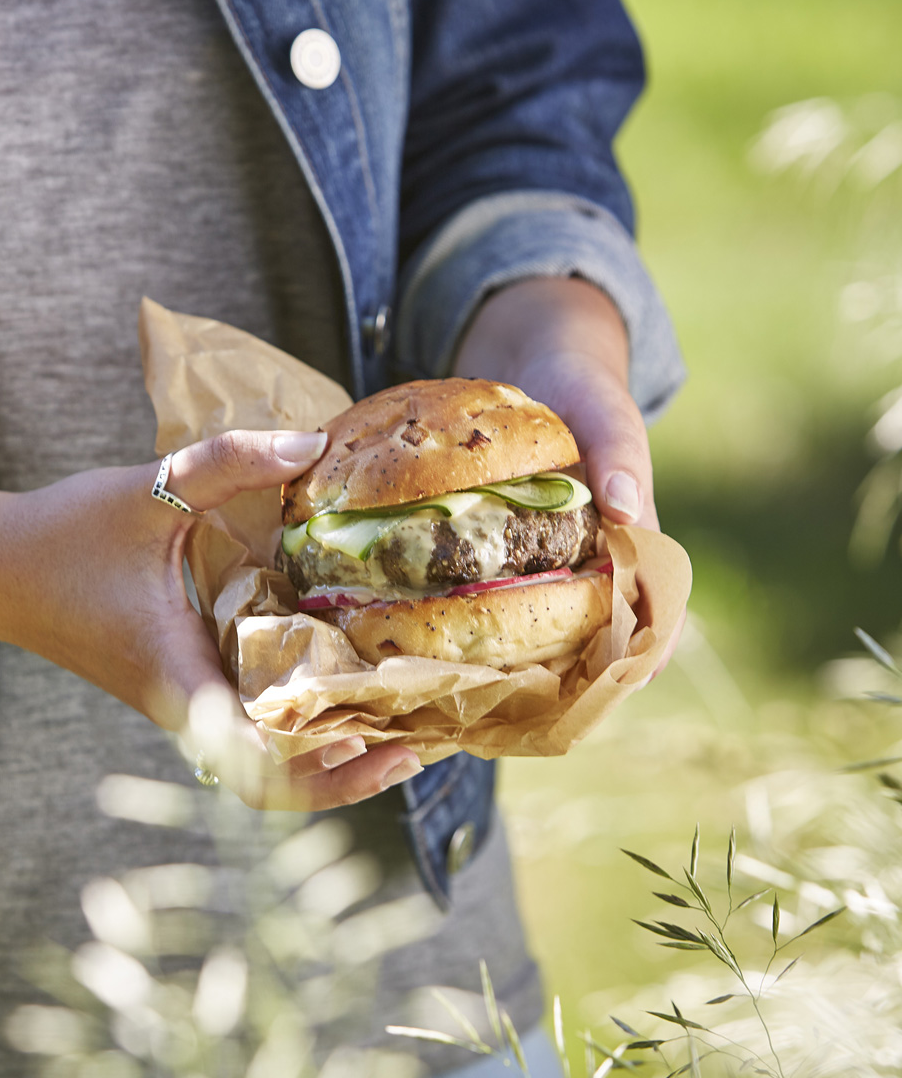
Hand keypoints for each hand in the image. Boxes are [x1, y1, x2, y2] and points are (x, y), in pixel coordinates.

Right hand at [0, 430, 420, 809]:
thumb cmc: (64, 535)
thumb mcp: (148, 487)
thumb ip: (230, 457)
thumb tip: (317, 444)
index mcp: (178, 673)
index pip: (251, 759)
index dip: (318, 772)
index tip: (378, 745)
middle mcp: (188, 704)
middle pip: (276, 780)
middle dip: (350, 775)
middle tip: (424, 742)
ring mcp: (188, 703)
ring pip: (270, 760)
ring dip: (335, 754)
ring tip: (404, 727)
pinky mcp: (188, 687)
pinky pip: (255, 724)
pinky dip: (305, 721)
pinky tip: (347, 686)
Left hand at [453, 276, 683, 666]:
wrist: (540, 367)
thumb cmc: (586, 393)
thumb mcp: (607, 414)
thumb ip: (620, 455)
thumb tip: (630, 511)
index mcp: (634, 551)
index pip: (653, 626)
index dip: (637, 665)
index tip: (608, 692)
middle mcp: (593, 573)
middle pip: (590, 650)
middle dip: (559, 685)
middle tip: (516, 710)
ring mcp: (548, 572)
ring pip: (536, 637)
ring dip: (507, 665)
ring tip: (465, 692)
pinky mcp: (501, 560)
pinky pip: (486, 600)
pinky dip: (465, 620)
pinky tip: (424, 639)